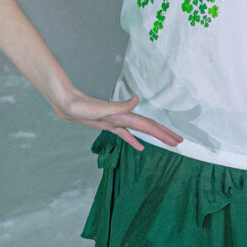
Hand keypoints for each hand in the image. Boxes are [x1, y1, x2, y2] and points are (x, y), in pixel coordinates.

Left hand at [50, 90, 181, 150]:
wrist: (66, 103)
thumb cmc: (81, 106)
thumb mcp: (100, 107)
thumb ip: (119, 105)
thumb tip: (137, 99)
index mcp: (125, 115)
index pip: (149, 126)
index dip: (163, 133)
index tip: (177, 140)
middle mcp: (123, 118)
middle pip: (149, 128)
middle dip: (164, 134)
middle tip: (179, 142)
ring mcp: (117, 122)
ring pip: (140, 131)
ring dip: (154, 137)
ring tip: (167, 142)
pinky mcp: (108, 126)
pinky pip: (126, 135)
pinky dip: (134, 141)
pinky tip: (140, 148)